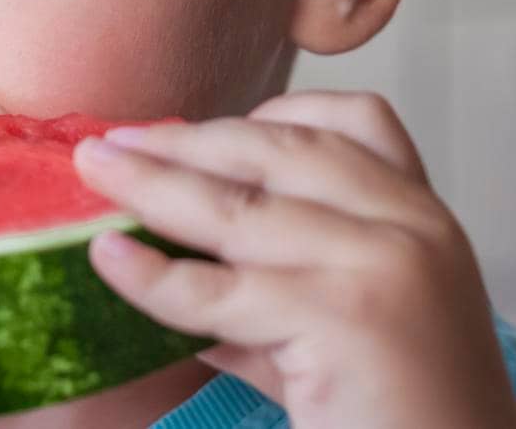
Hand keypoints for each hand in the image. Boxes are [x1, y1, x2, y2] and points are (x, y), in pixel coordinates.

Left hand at [73, 90, 515, 428]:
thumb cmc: (397, 416)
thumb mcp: (341, 326)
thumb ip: (269, 280)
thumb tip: (160, 247)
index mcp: (423, 216)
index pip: (354, 122)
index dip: (261, 115)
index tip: (187, 128)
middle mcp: (412, 226)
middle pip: (279, 152)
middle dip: (184, 143)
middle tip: (109, 143)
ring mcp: (382, 266)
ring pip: (237, 210)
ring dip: (150, 186)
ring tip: (92, 173)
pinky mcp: (344, 320)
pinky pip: (217, 291)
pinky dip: (151, 273)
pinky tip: (107, 257)